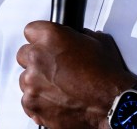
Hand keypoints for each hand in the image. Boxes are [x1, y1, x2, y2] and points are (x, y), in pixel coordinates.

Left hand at [17, 21, 134, 127]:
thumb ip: (76, 36)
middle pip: (24, 54)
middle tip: (53, 67)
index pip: (30, 30)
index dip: (40, 38)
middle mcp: (37, 59)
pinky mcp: (33, 105)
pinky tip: (56, 99)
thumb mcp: (96, 40)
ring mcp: (32, 83)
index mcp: (50, 37)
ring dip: (37, 81)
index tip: (45, 44)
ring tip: (58, 87)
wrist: (112, 104)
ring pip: (25, 79)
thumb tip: (72, 37)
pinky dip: (39, 101)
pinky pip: (28, 100)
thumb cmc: (106, 76)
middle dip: (37, 60)